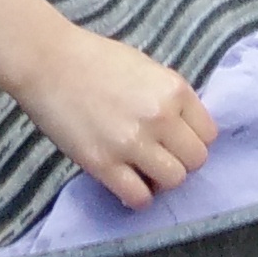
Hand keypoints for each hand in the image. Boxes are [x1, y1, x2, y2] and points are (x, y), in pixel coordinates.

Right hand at [14, 21, 215, 209]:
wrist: (48, 62)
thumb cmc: (96, 59)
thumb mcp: (147, 69)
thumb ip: (169, 99)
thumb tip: (183, 129)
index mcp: (174, 90)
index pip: (209, 134)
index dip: (194, 140)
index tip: (178, 141)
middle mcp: (160, 118)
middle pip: (195, 160)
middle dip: (181, 161)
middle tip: (161, 157)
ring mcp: (132, 143)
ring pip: (173, 181)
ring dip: (161, 181)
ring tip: (144, 172)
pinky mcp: (103, 164)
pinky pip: (138, 196)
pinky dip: (138, 197)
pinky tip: (128, 184)